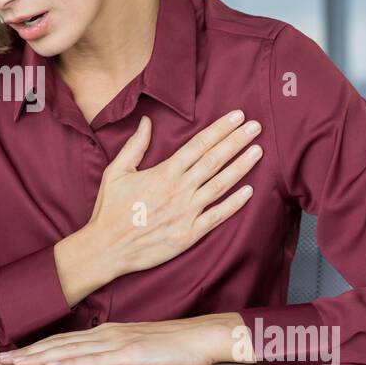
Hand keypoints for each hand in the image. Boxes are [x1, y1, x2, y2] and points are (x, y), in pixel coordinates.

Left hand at [0, 312, 255, 364]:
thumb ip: (113, 350)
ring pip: (70, 351)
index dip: (36, 347)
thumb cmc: (173, 343)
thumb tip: (91, 357)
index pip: (63, 340)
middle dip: (28, 352)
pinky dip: (71, 362)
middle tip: (1, 360)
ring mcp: (117, 343)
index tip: (14, 354)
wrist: (203, 335)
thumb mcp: (136, 345)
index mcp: (106, 332)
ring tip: (17, 363)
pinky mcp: (130, 354)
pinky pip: (95, 360)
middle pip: (59, 344)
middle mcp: (106, 334)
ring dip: (41, 357)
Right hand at [54, 110, 261, 305]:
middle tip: (256, 127)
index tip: (237, 117)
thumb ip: (134, 146)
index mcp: (163, 173)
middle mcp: (179, 190)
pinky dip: (235, 204)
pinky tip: (250, 191)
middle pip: (214, 160)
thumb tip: (146, 121)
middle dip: (237, 141)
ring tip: (258, 151)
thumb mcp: (115, 172)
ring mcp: (186, 212)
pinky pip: (217, 216)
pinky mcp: (189, 234)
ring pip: (221, 185)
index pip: (198, 145)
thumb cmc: (109, 210)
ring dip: (241, 167)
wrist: (107, 248)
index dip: (220, 129)